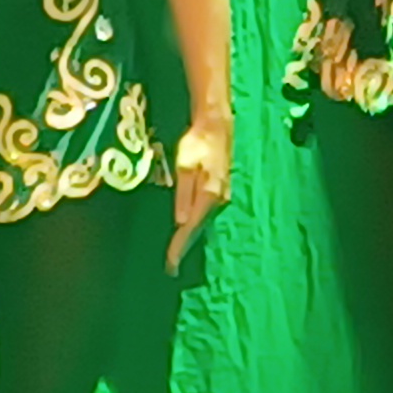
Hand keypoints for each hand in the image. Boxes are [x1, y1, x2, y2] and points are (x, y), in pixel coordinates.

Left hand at [167, 116, 231, 273]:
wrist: (216, 126)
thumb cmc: (197, 143)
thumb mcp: (185, 166)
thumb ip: (183, 194)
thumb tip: (180, 222)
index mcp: (209, 196)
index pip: (190, 229)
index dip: (179, 248)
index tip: (170, 265)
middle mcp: (219, 201)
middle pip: (197, 230)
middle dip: (183, 248)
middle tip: (170, 267)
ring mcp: (222, 197)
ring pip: (202, 223)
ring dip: (189, 238)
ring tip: (175, 253)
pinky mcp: (220, 192)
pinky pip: (205, 215)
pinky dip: (194, 226)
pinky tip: (186, 230)